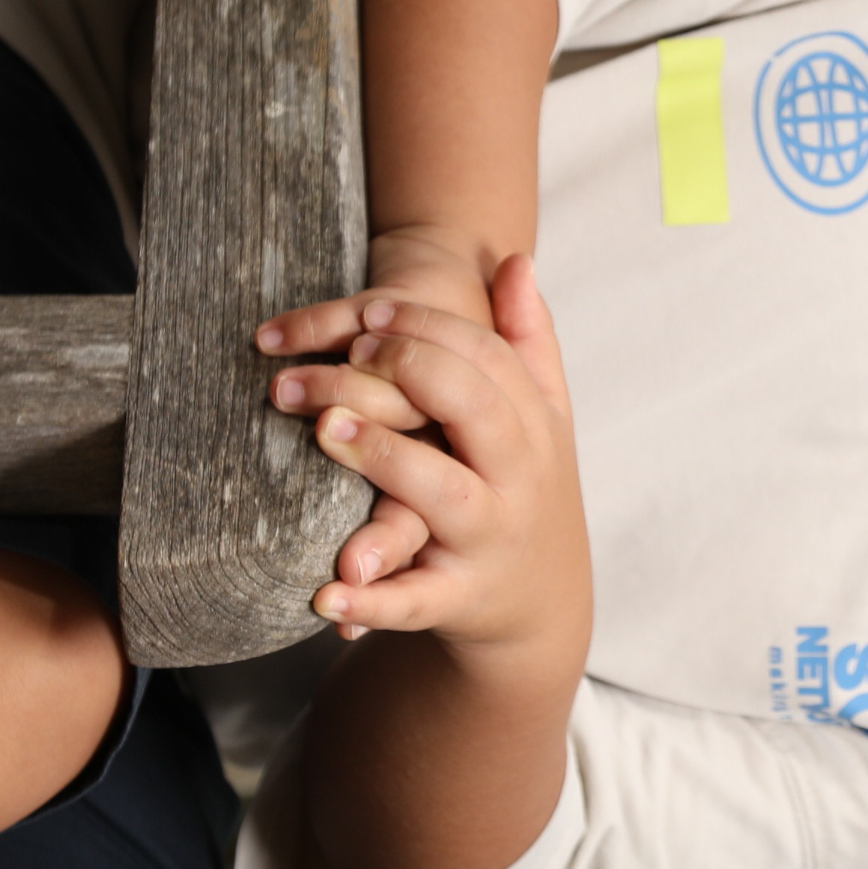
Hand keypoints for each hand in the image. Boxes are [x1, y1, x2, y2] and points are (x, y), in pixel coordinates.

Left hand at [258, 230, 510, 616]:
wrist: (545, 606)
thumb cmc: (528, 491)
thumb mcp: (543, 419)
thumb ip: (529, 341)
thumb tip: (516, 262)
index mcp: (535, 428)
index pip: (489, 358)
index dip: (430, 328)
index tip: (371, 313)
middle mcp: (518, 479)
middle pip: (476, 409)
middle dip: (413, 372)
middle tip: (348, 356)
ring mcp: (488, 538)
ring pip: (444, 493)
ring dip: (386, 459)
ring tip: (326, 429)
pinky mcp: (457, 598)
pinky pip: (413, 601)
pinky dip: (369, 602)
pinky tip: (322, 592)